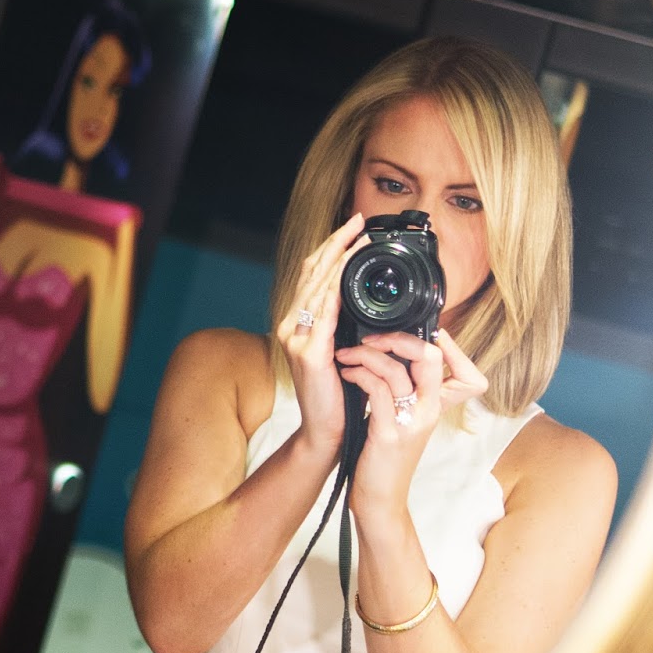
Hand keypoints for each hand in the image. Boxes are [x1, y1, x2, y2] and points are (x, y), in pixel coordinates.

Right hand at [275, 213, 365, 455]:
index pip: (311, 275)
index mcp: (298, 324)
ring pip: (317, 286)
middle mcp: (290, 327)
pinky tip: (348, 272)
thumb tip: (362, 295)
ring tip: (358, 239)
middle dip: (335, 243)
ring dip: (339, 259)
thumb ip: (343, 323)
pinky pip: (324, 312)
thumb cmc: (339, 394)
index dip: (329, 248)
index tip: (351, 227)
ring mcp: (296, 339)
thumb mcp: (341, 350)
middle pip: (311, 272)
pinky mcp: (309, 353)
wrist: (327, 431)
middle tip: (356, 221)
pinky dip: (336, 287)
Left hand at [336, 324, 489, 519]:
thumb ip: (406, 394)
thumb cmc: (386, 456)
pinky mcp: (387, 434)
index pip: (465, 372)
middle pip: (430, 357)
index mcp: (436, 408)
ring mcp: (410, 423)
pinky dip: (359, 373)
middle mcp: (429, 412)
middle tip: (371, 337)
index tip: (416, 332)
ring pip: (397, 369)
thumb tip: (394, 358)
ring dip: (367, 353)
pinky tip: (346, 372)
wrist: (380, 500)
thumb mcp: (404, 421)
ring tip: (346, 353)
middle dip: (399, 337)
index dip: (448, 346)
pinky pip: (377, 390)